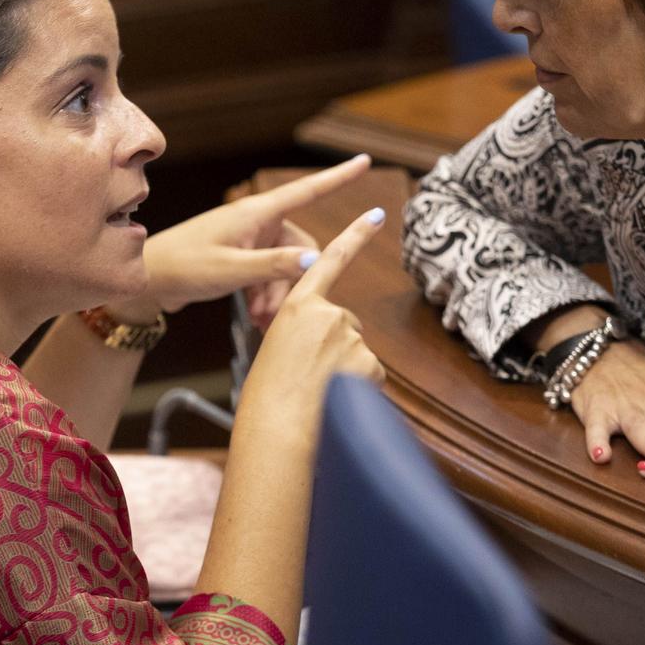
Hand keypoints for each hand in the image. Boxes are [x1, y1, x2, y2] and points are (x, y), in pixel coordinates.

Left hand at [114, 154, 373, 325]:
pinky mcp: (239, 256)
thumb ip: (274, 265)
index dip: (338, 177)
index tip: (365, 161)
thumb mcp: (231, 270)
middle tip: (283, 313)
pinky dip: (267, 294)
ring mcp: (247, 238)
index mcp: (255, 213)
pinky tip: (260, 318)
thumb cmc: (183, 267)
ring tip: (265, 322)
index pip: (306, 191)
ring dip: (280, 293)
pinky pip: (268, 272)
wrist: (147, 279)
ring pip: (285, 264)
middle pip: (299, 245)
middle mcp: (255, 221)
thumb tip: (314, 261)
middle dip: (297, 279)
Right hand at [234, 205, 387, 453]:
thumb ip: (308, 334)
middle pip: (345, 325)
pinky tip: (335, 401)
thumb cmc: (268, 397)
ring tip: (317, 393)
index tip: (376, 213)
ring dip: (345, 373)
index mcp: (299, 307)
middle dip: (336, 348)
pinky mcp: (369, 362)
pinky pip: (371, 376)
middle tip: (308, 377)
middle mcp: (329, 314)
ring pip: (357, 353)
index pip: (331, 261)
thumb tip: (339, 344)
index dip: (355, 235)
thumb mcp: (279, 350)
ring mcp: (351, 338)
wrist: (278, 431)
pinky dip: (359, 390)